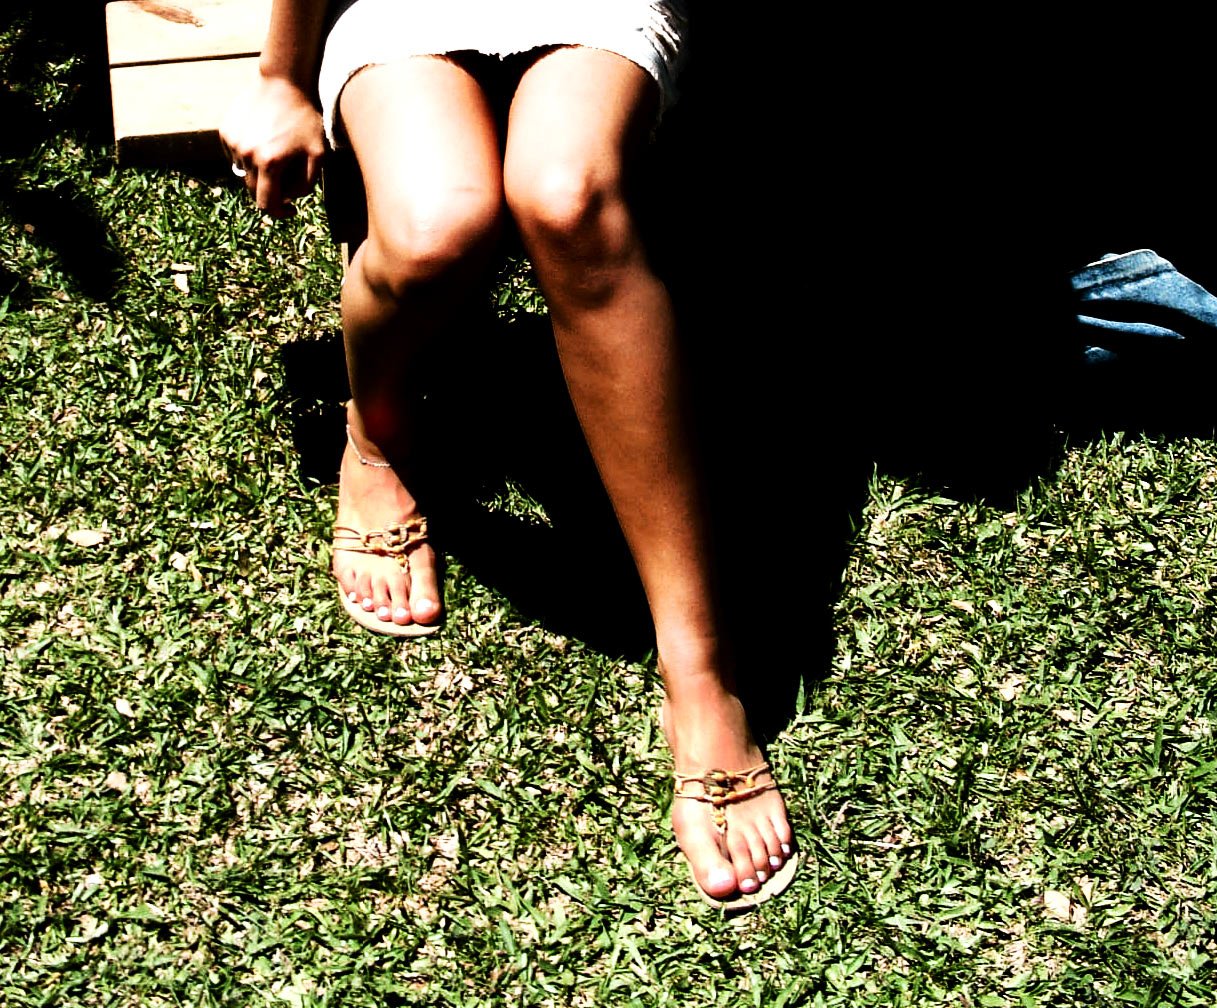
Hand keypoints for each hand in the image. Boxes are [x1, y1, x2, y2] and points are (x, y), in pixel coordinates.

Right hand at [219, 76, 324, 218]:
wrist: (284, 81)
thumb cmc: (305, 119)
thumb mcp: (319, 155)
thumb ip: (306, 184)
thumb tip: (289, 199)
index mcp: (269, 163)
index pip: (266, 203)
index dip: (279, 212)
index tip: (290, 209)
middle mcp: (246, 154)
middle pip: (253, 190)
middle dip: (270, 192)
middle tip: (286, 183)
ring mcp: (233, 142)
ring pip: (244, 173)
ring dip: (259, 172)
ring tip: (275, 153)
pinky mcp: (225, 131)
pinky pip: (236, 155)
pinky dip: (248, 155)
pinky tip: (262, 139)